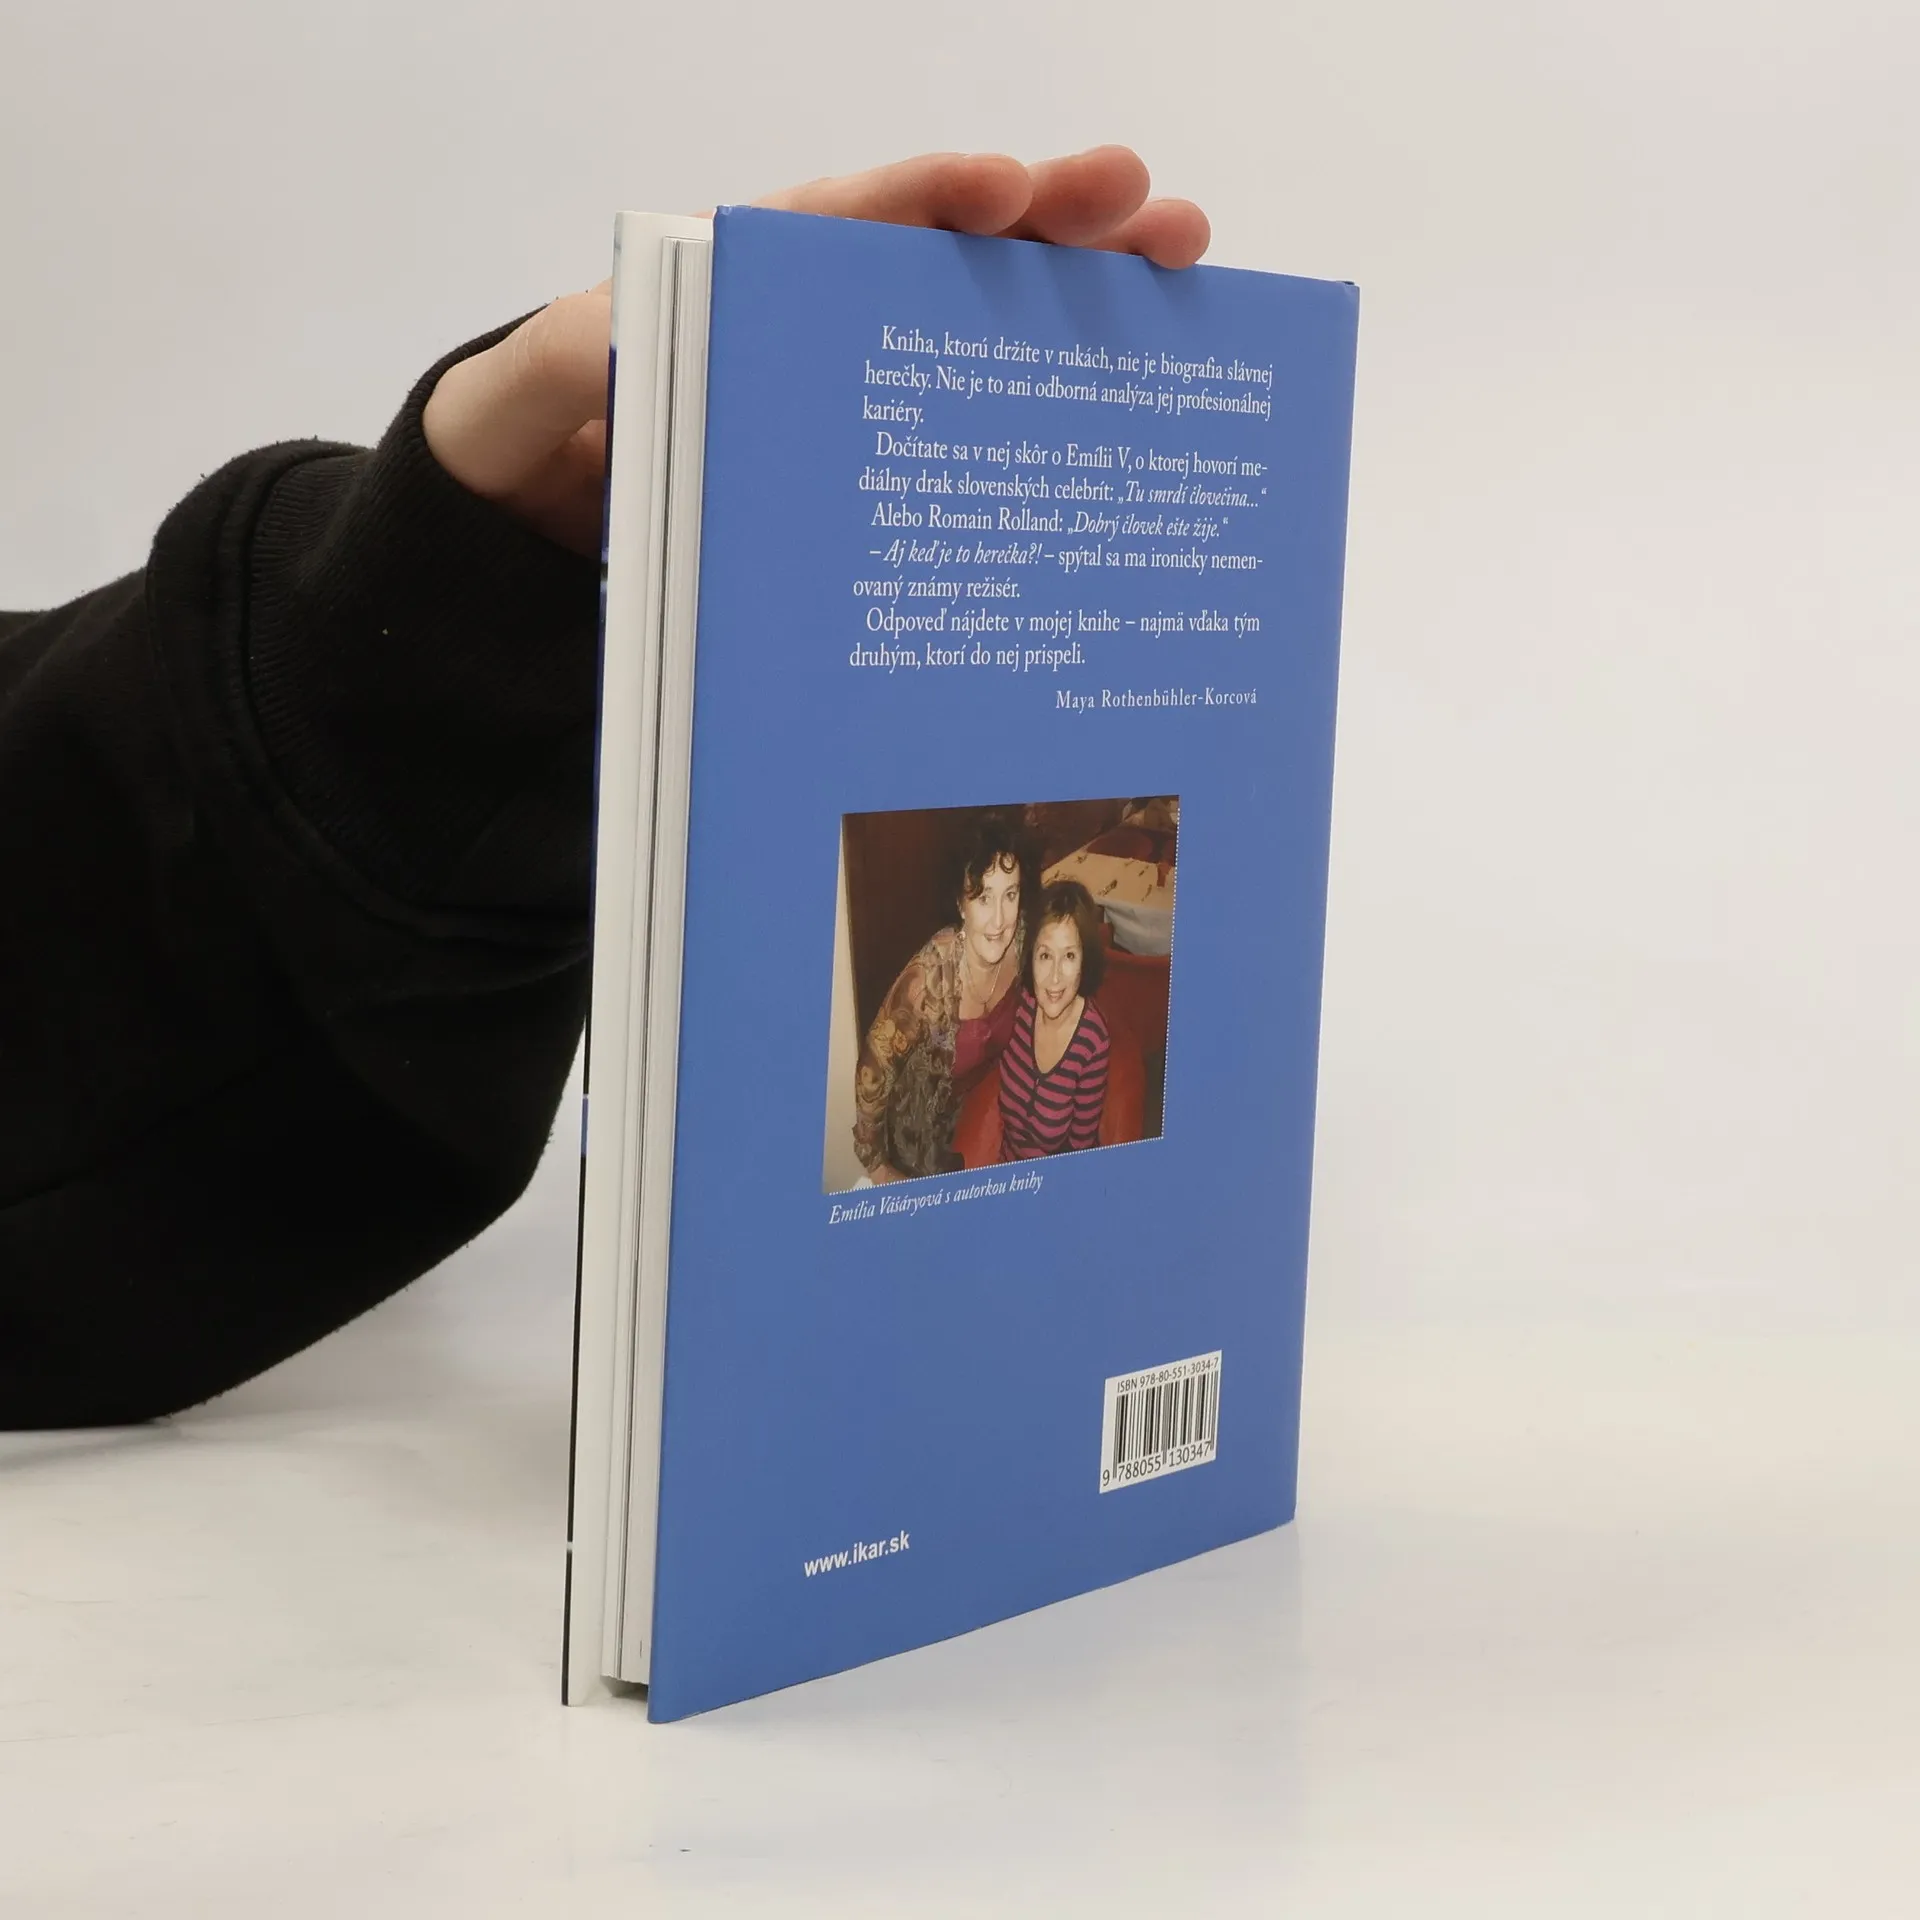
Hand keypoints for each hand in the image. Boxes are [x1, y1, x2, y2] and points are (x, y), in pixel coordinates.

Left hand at [421, 148, 1210, 552]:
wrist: (526, 542)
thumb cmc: (518, 452)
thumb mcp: (512, 406)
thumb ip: (558, 365)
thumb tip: (627, 333)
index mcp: (735, 285)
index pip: (842, 224)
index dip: (928, 198)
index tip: (1007, 190)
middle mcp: (813, 324)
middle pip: (946, 256)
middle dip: (1053, 226)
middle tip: (1157, 214)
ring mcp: (853, 394)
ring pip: (982, 334)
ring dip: (1083, 303)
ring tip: (1182, 274)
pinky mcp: (872, 469)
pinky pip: (971, 433)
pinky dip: (1052, 418)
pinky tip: (1133, 418)